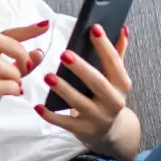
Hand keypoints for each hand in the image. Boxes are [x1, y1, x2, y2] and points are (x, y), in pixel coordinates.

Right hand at [0, 21, 50, 153]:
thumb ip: (17, 68)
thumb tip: (39, 52)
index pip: (3, 35)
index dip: (25, 30)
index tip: (45, 25)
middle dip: (19, 51)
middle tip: (27, 67)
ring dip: (15, 73)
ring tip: (17, 85)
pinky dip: (10, 88)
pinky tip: (15, 93)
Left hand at [36, 23, 140, 160]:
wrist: (109, 132)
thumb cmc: (107, 96)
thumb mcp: (116, 78)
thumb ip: (117, 54)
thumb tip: (122, 28)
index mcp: (121, 85)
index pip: (114, 63)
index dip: (105, 46)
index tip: (93, 28)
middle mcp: (113, 102)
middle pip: (97, 83)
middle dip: (81, 68)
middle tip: (64, 53)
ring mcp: (98, 118)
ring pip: (79, 103)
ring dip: (63, 90)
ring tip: (48, 76)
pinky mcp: (83, 130)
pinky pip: (65, 123)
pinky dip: (51, 116)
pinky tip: (38, 106)